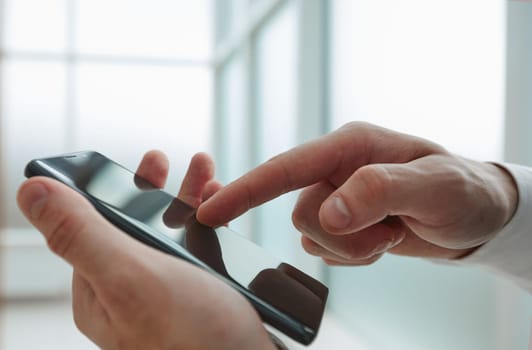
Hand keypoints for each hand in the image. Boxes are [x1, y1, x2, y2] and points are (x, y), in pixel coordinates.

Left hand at [17, 151, 274, 349]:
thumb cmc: (193, 339)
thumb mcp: (131, 278)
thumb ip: (82, 234)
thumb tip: (33, 192)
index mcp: (99, 289)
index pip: (90, 224)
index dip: (111, 187)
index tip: (138, 161)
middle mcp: (128, 292)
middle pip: (133, 225)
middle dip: (158, 188)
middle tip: (179, 162)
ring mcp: (164, 295)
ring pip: (168, 234)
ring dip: (187, 201)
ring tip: (209, 177)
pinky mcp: (196, 297)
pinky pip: (195, 251)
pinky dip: (207, 226)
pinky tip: (222, 216)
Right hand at [197, 122, 517, 264]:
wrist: (475, 216)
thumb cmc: (461, 190)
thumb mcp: (433, 186)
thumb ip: (379, 191)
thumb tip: (328, 213)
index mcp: (349, 145)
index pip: (285, 167)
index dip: (245, 190)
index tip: (207, 210)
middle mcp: (337, 169)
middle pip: (299, 213)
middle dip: (342, 236)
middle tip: (387, 230)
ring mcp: (338, 197)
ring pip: (311, 236)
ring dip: (352, 248)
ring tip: (390, 232)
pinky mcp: (343, 222)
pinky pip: (326, 250)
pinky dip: (354, 256)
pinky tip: (381, 241)